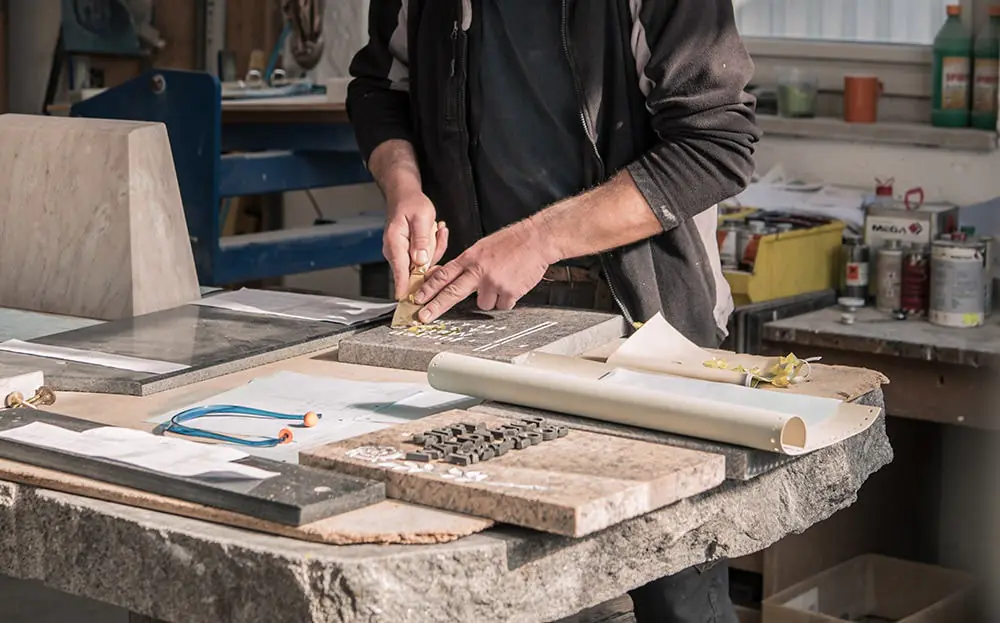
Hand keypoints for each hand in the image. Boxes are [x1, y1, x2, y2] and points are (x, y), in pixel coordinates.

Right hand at [383, 192, 448, 299]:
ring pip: (422, 265)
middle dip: (431, 258)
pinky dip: (433, 247)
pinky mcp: (408, 253)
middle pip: (414, 270)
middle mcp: (395, 251)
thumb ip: (421, 240)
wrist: (404, 196)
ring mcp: (401, 253)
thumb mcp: (421, 218)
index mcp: (394, 243)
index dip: (405, 286)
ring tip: (434, 228)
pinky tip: (434, 231)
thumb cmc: (410, 203)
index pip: (400, 271)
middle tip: (436, 236)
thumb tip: (421, 261)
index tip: (407, 300)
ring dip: (433, 249)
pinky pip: (424, 258)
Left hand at [413, 219, 557, 321]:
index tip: (417, 298)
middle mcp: (479, 270)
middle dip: (435, 307)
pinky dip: (507, 299)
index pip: (444, 275)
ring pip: (483, 304)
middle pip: (452, 293)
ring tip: (502, 282)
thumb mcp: (483, 247)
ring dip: (490, 298)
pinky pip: (502, 306)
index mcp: (470, 257)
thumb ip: (468, 263)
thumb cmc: (512, 242)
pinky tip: (513, 285)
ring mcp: (493, 282)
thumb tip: (452, 276)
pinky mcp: (509, 292)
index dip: (428, 288)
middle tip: (423, 317)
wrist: (537, 239)